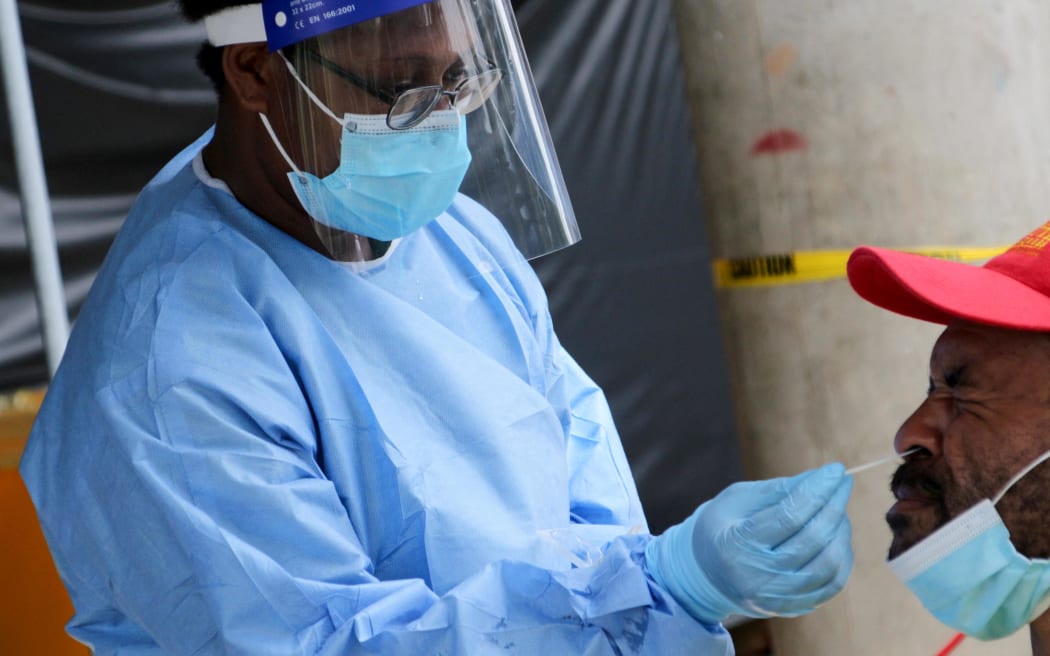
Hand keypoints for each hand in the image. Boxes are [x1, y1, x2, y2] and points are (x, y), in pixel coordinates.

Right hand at [646, 463, 853, 623]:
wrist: (705, 574)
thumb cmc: (721, 527)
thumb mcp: (737, 499)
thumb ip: (777, 490)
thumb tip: (821, 478)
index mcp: (737, 545)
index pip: (788, 516)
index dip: (817, 490)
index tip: (835, 469)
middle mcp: (758, 577)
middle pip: (812, 539)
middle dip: (834, 505)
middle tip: (842, 483)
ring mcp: (777, 598)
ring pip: (828, 564)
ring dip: (840, 531)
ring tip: (837, 509)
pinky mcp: (792, 608)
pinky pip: (832, 584)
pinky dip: (842, 556)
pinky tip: (837, 536)